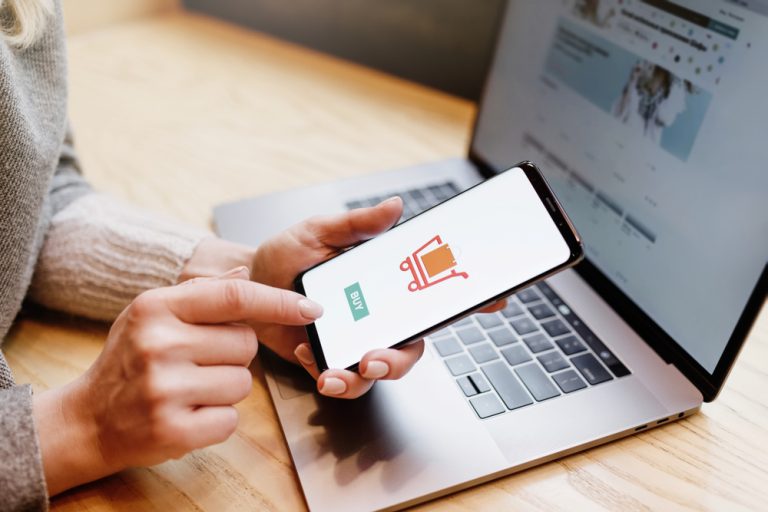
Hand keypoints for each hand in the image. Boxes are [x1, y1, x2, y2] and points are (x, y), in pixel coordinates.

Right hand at [33, 270, 320, 494]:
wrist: (89, 418)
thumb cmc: (130, 360)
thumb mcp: (153, 314)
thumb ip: (201, 294)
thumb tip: (244, 270)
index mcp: (156, 307)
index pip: (234, 297)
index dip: (279, 301)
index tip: (312, 307)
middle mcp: (159, 344)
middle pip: (246, 343)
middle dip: (234, 354)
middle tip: (198, 362)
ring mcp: (165, 390)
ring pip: (243, 382)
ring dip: (227, 388)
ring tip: (190, 389)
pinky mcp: (173, 430)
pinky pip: (232, 419)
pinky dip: (218, 420)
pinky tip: (188, 414)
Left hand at [250, 197, 504, 397]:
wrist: (245, 281)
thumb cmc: (287, 254)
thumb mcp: (321, 230)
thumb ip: (358, 223)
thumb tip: (395, 206)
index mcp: (383, 288)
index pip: (432, 296)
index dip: (468, 301)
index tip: (496, 300)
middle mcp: (374, 319)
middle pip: (409, 347)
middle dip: (398, 361)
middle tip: (375, 360)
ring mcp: (351, 342)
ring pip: (375, 373)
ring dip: (361, 379)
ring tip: (335, 374)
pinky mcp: (325, 359)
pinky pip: (336, 378)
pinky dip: (323, 371)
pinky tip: (306, 351)